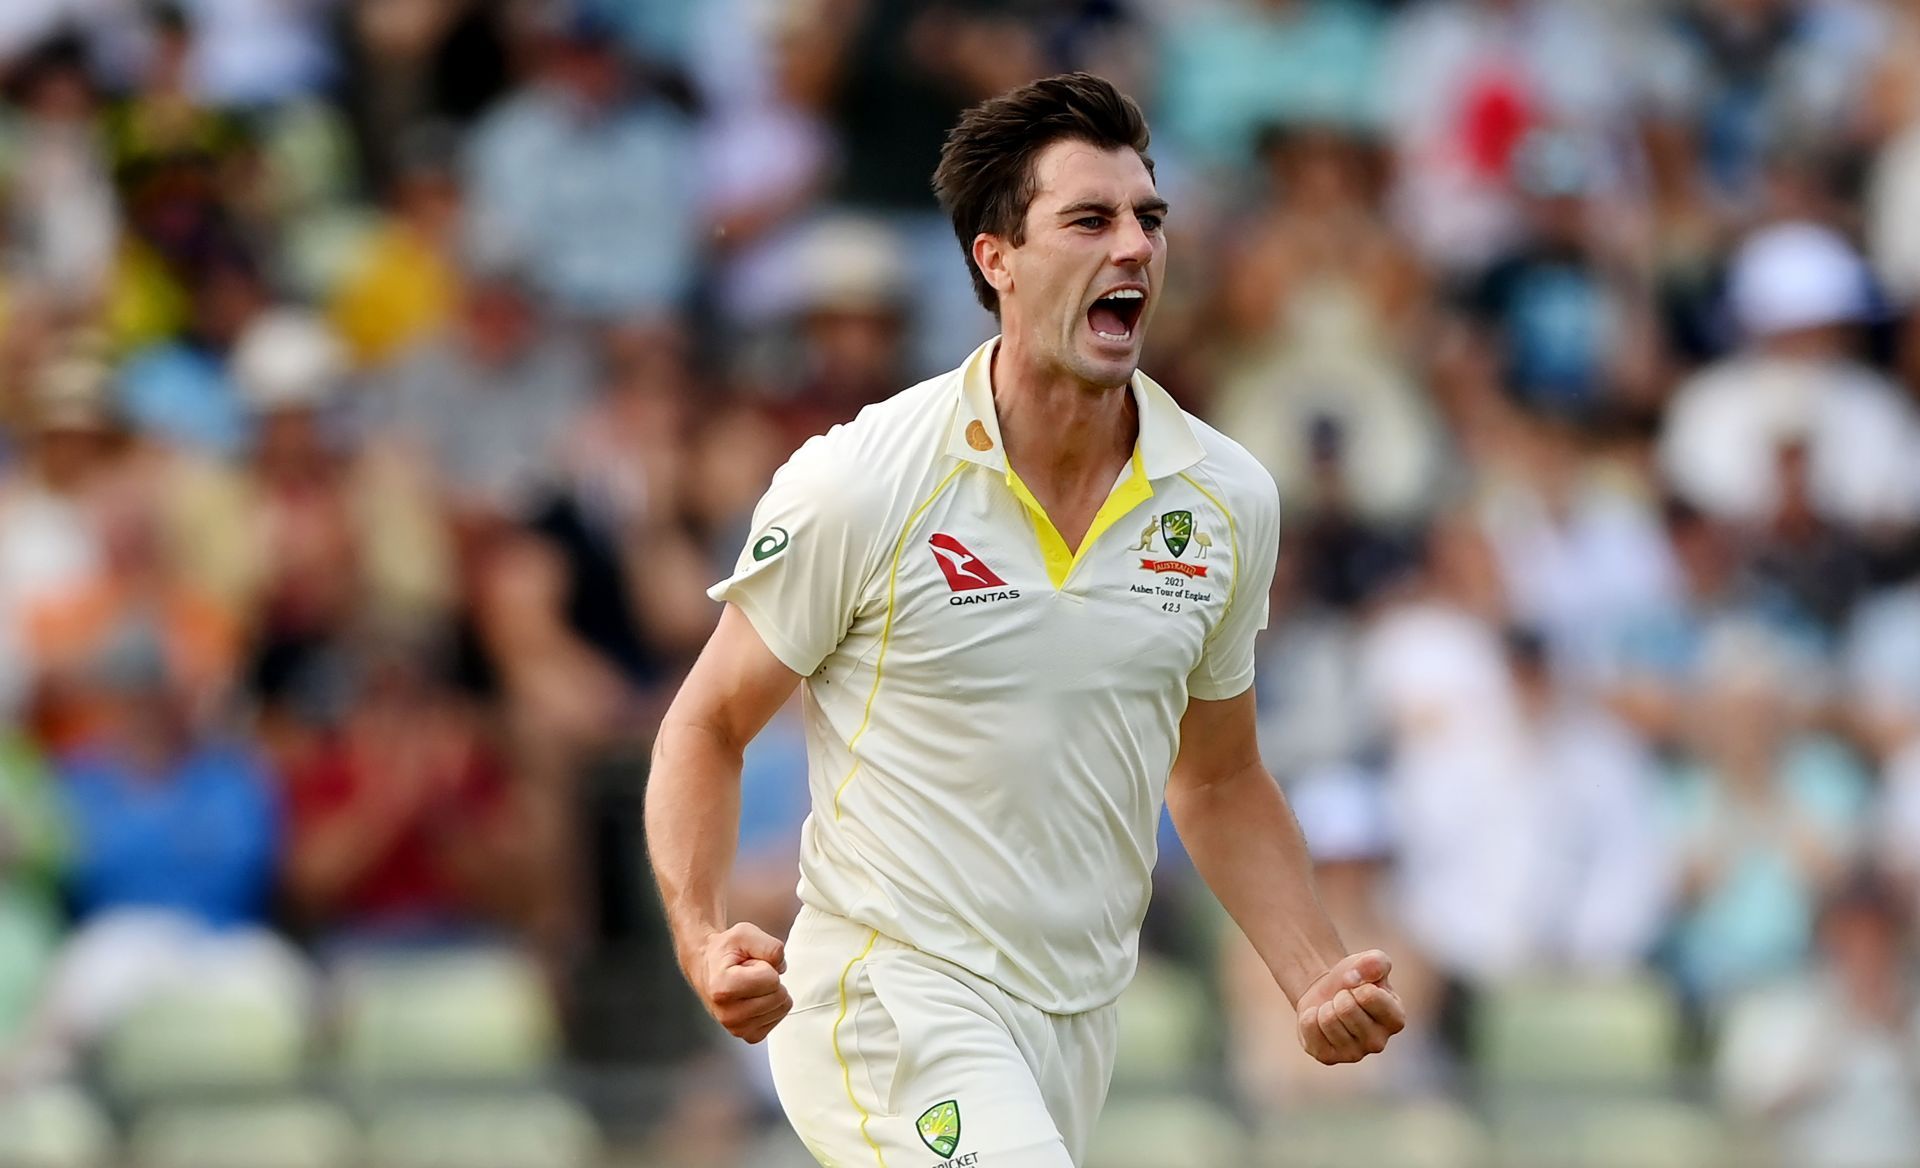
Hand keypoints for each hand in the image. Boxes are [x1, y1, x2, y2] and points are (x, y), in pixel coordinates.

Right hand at [691, 922, 792, 1043]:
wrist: (708, 968)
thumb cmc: (726, 951)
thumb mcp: (745, 933)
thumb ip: (769, 945)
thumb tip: (782, 967)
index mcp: (723, 987)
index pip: (772, 979)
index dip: (765, 965)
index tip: (746, 964)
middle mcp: (727, 1014)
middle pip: (780, 996)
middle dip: (770, 979)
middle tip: (749, 974)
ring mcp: (737, 1028)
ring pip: (782, 1008)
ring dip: (770, 992)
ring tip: (750, 985)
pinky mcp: (747, 1035)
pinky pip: (778, 1018)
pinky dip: (771, 1006)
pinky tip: (753, 998)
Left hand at [1294, 949, 1406, 1064]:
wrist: (1330, 991)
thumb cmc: (1357, 977)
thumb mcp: (1371, 961)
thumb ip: (1375, 962)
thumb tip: (1353, 977)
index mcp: (1396, 1020)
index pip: (1369, 996)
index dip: (1358, 983)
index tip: (1359, 987)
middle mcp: (1378, 1043)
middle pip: (1346, 1008)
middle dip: (1340, 995)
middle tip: (1343, 998)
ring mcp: (1353, 1054)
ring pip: (1327, 1019)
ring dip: (1325, 1006)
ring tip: (1333, 1009)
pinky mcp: (1328, 1057)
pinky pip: (1309, 1028)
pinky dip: (1309, 1017)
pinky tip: (1320, 1020)